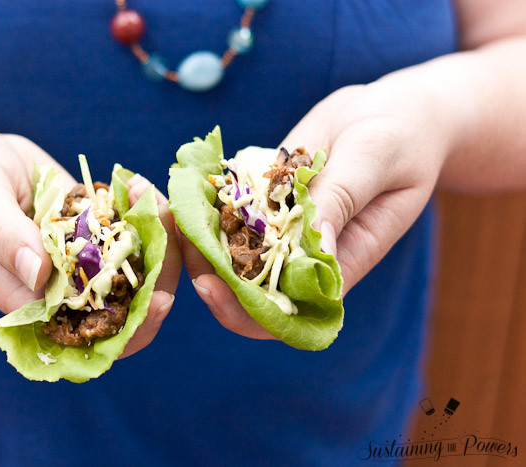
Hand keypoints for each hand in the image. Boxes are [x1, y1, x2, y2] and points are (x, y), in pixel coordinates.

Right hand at [0, 123, 179, 355]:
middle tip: (167, 223)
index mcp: (29, 300)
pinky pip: (129, 230)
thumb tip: (40, 276)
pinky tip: (142, 184)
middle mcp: (61, 286)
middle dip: (160, 274)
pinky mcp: (92, 229)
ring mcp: (81, 258)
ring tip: (149, 193)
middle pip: (126, 303)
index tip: (160, 299)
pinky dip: (143, 212)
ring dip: (157, 236)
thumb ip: (1, 237)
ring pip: (136, 265)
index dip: (130, 328)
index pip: (88, 334)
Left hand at [186, 79, 449, 339]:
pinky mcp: (266, 198)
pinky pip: (231, 208)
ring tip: (173, 210)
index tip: (212, 288)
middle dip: (208, 272)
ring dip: (199, 236)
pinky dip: (206, 201)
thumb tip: (313, 247)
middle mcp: (305, 253)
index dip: (247, 311)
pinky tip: (185, 185)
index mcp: (340, 263)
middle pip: (249, 285)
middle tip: (176, 238)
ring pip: (232, 247)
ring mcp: (282, 226)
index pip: (289, 308)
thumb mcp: (375, 160)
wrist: (390, 111)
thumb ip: (343, 198)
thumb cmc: (402, 137)